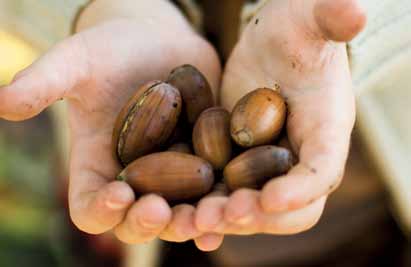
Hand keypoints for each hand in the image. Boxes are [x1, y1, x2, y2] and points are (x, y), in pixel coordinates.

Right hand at [0, 5, 221, 247]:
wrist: (158, 41)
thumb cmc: (111, 49)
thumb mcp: (78, 61)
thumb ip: (46, 82)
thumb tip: (3, 103)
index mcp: (98, 165)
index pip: (91, 204)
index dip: (101, 208)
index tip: (119, 194)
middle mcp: (135, 178)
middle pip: (137, 219)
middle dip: (150, 222)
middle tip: (165, 213)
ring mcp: (171, 174)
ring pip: (181, 213)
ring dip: (193, 221)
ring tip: (206, 218)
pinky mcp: (203, 163)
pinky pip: (212, 193)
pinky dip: (222, 205)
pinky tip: (237, 209)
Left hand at [195, 0, 365, 239]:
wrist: (272, 46)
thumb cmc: (295, 33)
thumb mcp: (308, 22)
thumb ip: (329, 19)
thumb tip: (353, 12)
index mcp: (326, 130)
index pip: (322, 169)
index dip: (300, 188)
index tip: (269, 199)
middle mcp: (302, 158)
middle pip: (291, 207)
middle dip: (260, 216)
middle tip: (225, 214)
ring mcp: (270, 167)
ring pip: (256, 210)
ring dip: (228, 221)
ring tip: (197, 221)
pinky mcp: (242, 165)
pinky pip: (230, 199)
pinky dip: (214, 217)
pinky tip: (189, 225)